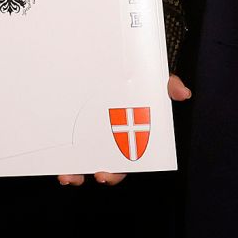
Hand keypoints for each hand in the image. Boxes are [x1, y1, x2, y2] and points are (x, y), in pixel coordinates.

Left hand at [58, 76, 188, 183]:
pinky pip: (66, 147)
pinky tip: (54, 163)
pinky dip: (60, 157)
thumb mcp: (152, 79)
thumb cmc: (136, 78)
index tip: (103, 175)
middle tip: (90, 175)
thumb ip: (167, 84)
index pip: (123, 160)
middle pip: (105, 166)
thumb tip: (183, 92)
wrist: (112, 60)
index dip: (114, 171)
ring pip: (83, 162)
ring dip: (74, 174)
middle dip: (98, 174)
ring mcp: (90, 136)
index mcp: (129, 134)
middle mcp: (109, 140)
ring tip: (66, 177)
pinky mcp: (73, 129)